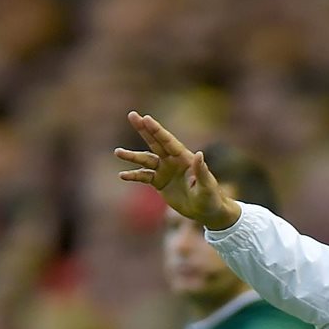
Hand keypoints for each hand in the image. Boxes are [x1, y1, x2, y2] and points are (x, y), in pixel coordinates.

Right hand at [115, 111, 241, 229]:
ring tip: (117, 152)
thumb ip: (202, 171)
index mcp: (185, 158)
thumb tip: (200, 153)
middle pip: (156, 142)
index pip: (169, 142)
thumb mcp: (207, 186)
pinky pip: (144, 177)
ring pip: (146, 159)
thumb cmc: (211, 198)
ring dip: (132, 156)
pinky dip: (134, 175)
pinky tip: (122, 175)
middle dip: (144, 129)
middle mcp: (173, 161)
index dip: (157, 130)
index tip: (146, 118)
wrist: (207, 212)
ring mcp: (165, 171)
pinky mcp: (160, 183)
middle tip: (132, 115)